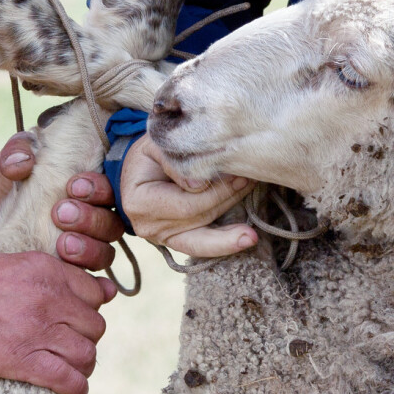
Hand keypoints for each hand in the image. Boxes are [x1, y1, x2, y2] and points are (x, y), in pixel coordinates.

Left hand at [0, 136, 124, 271]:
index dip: (99, 189)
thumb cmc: (6, 181)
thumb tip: (24, 163)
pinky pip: (91, 278)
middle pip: (112, 223)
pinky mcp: (72, 269)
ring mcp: (86, 245)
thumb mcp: (9, 161)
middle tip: (60, 213)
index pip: (112, 188)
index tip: (72, 186)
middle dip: (91, 218)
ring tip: (62, 244)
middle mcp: (95, 217)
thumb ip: (16, 152)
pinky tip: (73, 275)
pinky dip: (90, 279)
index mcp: (90, 187)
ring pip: (105, 252)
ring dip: (89, 248)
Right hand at [0, 251, 116, 393]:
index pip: (97, 294)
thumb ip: (57, 275)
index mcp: (50, 271)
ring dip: (82, 365)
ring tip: (70, 369)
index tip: (76, 320)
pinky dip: (75, 388)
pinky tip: (71, 389)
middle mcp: (50, 298)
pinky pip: (66, 379)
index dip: (90, 310)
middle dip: (86, 339)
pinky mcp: (20, 360)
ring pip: (86, 354)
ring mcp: (37, 329)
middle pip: (95, 326)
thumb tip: (104, 290)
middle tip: (70, 346)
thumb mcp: (17, 264)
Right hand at [120, 135, 257, 256]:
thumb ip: (173, 161)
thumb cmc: (147, 156)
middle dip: (228, 198)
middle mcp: (149, 226)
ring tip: (255, 204)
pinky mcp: (176, 242)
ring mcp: (163, 238)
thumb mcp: (155, 146)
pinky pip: (202, 247)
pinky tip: (248, 238)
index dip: (214, 192)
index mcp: (140, 202)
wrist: (137, 173)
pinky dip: (225, 243)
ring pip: (204, 237)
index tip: (236, 173)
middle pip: (199, 217)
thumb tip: (198, 184)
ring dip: (233, 221)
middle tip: (250, 179)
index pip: (185, 203)